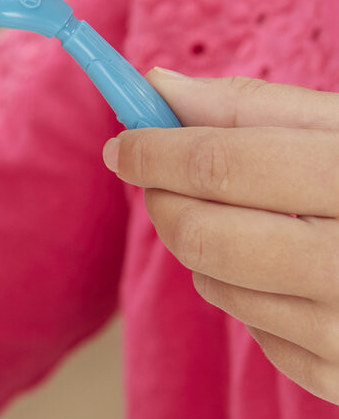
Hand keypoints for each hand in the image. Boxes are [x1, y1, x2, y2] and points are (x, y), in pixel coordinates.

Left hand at [104, 71, 338, 403]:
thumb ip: (261, 110)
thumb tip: (158, 87)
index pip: (231, 166)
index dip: (159, 151)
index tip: (123, 141)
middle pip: (209, 236)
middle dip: (168, 201)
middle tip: (161, 178)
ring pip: (218, 285)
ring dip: (206, 246)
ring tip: (256, 219)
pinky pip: (254, 330)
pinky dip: (249, 294)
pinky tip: (294, 271)